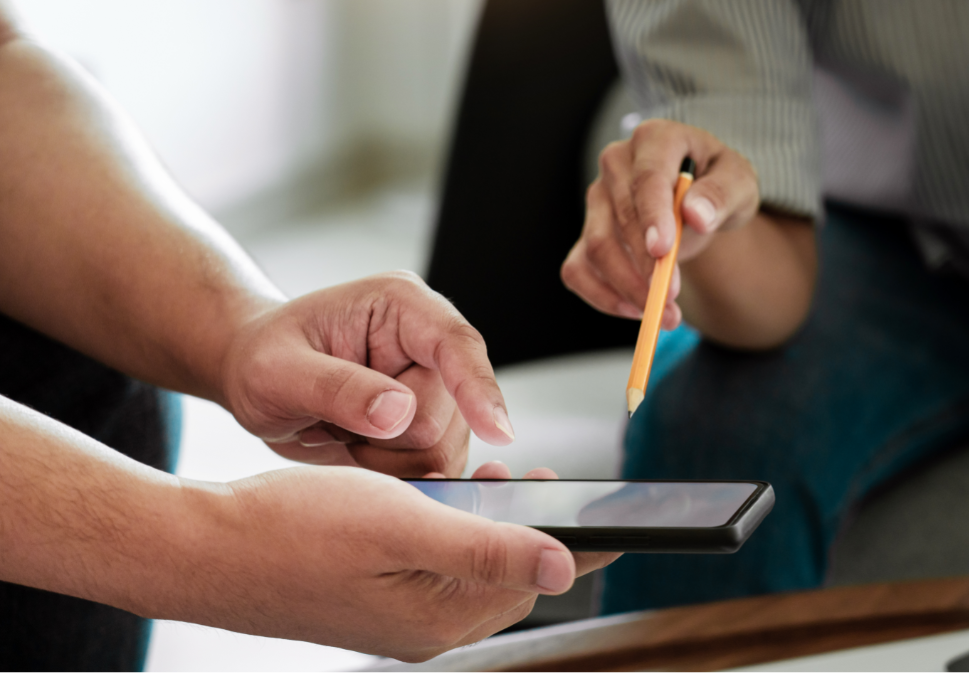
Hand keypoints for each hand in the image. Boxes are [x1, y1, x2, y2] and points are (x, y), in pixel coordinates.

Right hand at [175, 465, 582, 661]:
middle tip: (548, 480)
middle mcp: (423, 626)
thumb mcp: (402, 523)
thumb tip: (563, 567)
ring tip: (497, 481)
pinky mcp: (372, 597)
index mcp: (439, 616)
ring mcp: (396, 615)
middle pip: (507, 578)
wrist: (206, 546)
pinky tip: (443, 499)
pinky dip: (453, 532)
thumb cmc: (295, 528)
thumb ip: (486, 548)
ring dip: (492, 526)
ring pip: (471, 570)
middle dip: (536, 530)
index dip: (582, 548)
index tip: (623, 524)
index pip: (536, 580)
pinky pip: (435, 568)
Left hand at [219, 271, 511, 475]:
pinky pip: (434, 467)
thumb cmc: (259, 358)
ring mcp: (432, 386)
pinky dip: (392, 475)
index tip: (500, 432)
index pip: (456, 343)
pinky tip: (356, 450)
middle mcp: (426, 344)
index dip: (479, 388)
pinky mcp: (428, 423)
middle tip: (336, 428)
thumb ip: (336, 388)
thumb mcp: (277, 370)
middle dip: (391, 438)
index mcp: (399, 306)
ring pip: (444, 448)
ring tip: (342, 434)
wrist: (249, 376)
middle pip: (450, 413)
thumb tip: (399, 414)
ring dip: (388, 460)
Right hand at [562, 119, 759, 328]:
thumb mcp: (739, 183)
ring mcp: (597, 199)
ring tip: (664, 315)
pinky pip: (578, 269)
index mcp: (655, 139)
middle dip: (645, 265)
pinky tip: (633, 311)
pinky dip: (601, 296)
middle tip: (672, 301)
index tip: (662, 251)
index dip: (652, 215)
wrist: (700, 200)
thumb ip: (722, 193)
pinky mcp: (587, 232)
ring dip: (626, 288)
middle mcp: (617, 164)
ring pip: (596, 248)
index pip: (647, 177)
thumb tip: (697, 213)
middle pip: (619, 218)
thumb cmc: (718, 184)